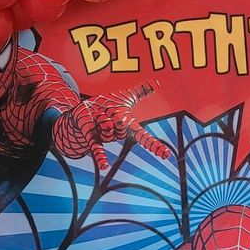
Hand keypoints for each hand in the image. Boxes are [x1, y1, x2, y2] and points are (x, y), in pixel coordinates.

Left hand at [55, 80, 171, 170]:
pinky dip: (101, 157)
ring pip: (108, 129)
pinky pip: (98, 149)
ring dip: (101, 117)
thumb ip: (141, 91)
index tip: (166, 155)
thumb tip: (158, 83)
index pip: (143, 136)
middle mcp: (118, 134)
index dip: (154, 145)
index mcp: (127, 126)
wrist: (83, 112)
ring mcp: (105, 137)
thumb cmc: (105, 107)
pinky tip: (105, 166)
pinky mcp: (92, 138)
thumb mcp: (125, 97)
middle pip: (121, 127)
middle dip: (114, 116)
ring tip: (97, 116)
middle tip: (109, 113)